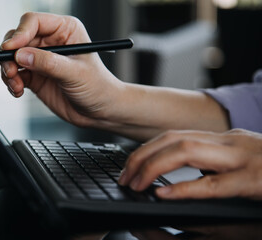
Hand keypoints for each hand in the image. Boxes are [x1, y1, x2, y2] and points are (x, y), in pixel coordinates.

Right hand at [0, 12, 123, 127]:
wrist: (100, 112)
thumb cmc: (98, 87)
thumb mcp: (75, 73)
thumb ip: (48, 63)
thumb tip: (21, 54)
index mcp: (65, 30)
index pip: (33, 22)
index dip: (19, 33)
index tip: (11, 49)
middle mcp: (50, 42)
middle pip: (18, 38)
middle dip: (9, 55)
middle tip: (10, 71)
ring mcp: (41, 60)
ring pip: (13, 57)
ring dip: (8, 70)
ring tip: (15, 85)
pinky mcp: (35, 76)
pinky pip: (15, 75)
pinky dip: (11, 83)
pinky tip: (18, 91)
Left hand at [118, 129, 261, 199]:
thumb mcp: (236, 163)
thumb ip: (209, 165)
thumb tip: (176, 177)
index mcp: (222, 139)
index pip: (173, 135)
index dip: (146, 149)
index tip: (129, 166)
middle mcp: (228, 142)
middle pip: (173, 139)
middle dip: (142, 156)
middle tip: (125, 177)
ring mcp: (242, 159)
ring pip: (187, 151)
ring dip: (154, 167)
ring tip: (135, 183)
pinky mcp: (254, 181)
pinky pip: (213, 183)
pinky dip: (184, 187)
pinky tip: (163, 193)